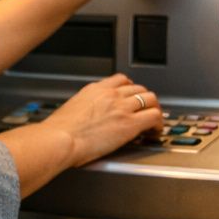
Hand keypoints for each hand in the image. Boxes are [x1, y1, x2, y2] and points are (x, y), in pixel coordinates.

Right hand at [22, 74, 163, 167]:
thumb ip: (84, 108)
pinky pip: (154, 117)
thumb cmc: (59, 130)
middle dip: (145, 99)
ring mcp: (122, 108)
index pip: (121, 80)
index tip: (132, 96)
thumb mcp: (72, 109)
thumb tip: (87, 117)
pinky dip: (158, 123)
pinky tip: (155, 131)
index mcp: (95, 89)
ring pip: (151, 100)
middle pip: (139, 89)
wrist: (60, 138)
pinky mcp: (130, 123)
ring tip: (154, 121)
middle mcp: (111, 94)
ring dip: (154, 109)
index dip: (130, 88)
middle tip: (146, 110)